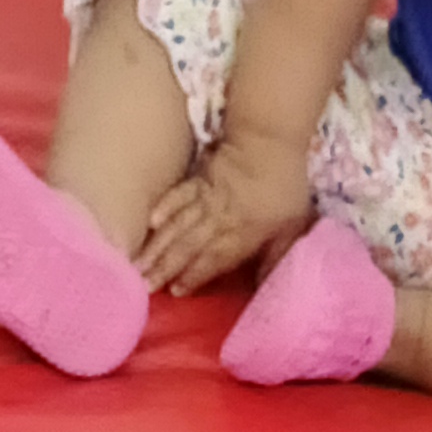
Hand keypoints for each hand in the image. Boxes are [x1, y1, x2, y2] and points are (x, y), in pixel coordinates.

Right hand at [137, 127, 313, 295]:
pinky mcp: (197, 180)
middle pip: (188, 246)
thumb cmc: (286, 187)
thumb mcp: (293, 227)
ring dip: (158, 246)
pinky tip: (149, 222)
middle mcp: (219, 218)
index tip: (175, 292)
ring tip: (138, 264)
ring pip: (178, 225)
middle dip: (165, 267)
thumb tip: (264, 288)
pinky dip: (164, 207)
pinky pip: (178, 194)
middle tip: (144, 285)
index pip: (214, 259)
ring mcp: (205, 197)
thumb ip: (276, 258)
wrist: (271, 139)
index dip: (194, 276)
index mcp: (242, 233)